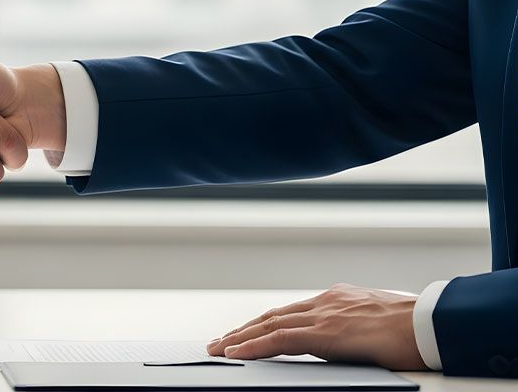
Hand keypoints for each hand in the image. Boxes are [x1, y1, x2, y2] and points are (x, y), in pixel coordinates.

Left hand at [207, 283, 426, 369]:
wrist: (434, 325)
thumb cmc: (415, 329)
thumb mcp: (376, 324)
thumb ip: (353, 328)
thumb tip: (345, 341)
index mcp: (338, 299)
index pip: (289, 313)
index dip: (263, 324)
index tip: (243, 334)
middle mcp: (326, 301)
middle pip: (272, 316)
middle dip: (242, 330)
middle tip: (218, 343)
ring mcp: (324, 314)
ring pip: (269, 326)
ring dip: (239, 339)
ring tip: (217, 350)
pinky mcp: (325, 331)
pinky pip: (280, 339)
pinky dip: (254, 346)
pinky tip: (236, 353)